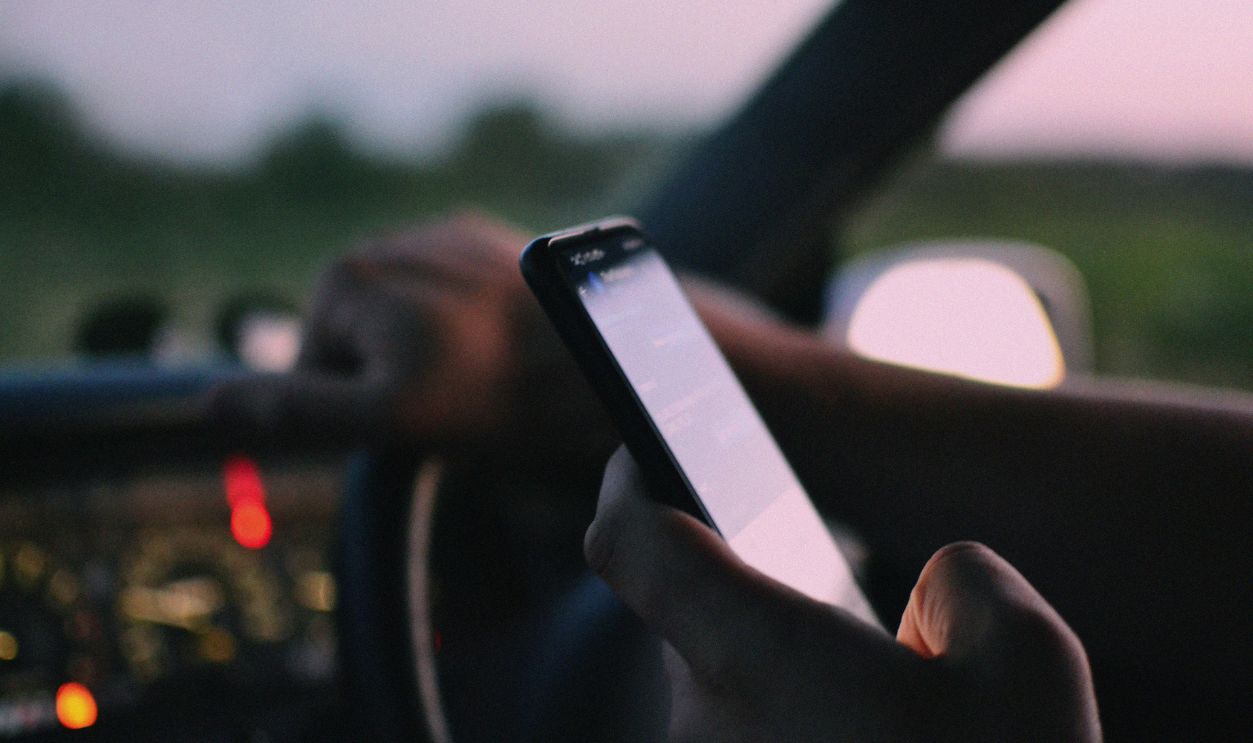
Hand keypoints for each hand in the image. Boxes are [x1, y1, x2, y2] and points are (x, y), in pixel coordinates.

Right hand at [211, 212, 608, 454]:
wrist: (610, 354)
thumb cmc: (500, 394)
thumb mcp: (388, 417)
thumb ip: (297, 410)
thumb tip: (211, 405)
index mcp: (344, 277)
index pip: (316, 372)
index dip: (362, 412)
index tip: (421, 415)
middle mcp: (386, 242)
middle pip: (363, 343)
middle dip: (399, 379)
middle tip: (461, 400)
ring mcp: (443, 237)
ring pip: (411, 326)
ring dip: (438, 356)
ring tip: (493, 373)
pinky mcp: (492, 244)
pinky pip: (455, 305)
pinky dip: (473, 330)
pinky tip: (512, 344)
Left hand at [587, 448, 1100, 741]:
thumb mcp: (1033, 661)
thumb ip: (969, 585)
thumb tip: (934, 596)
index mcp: (757, 660)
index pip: (631, 542)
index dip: (628, 480)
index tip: (642, 452)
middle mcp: (707, 729)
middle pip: (693, 622)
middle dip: (758, 600)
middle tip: (816, 582)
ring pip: (725, 696)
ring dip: (782, 678)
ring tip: (870, 684)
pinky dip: (787, 728)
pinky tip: (858, 736)